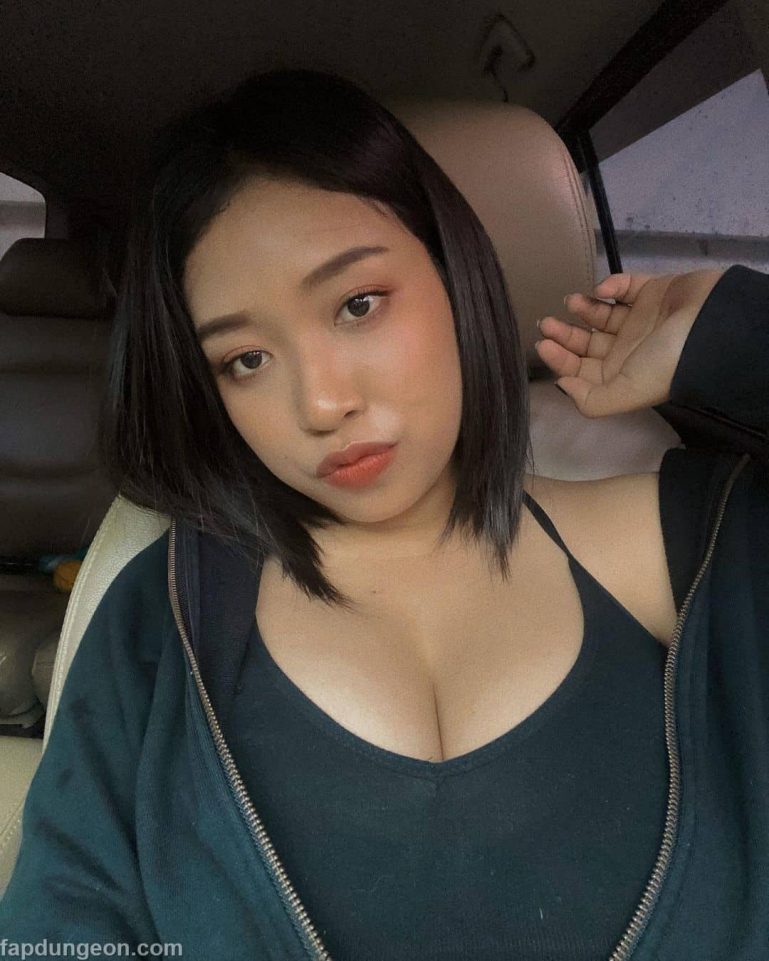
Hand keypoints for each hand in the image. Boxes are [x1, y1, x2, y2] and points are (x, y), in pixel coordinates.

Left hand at [535, 268, 725, 416]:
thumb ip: (591, 400)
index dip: (559, 359)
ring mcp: (639, 319)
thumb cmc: (665, 362)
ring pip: (600, 314)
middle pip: (586, 342)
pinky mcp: (651, 292)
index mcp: (619, 374)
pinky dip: (610, 286)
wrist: (711, 325)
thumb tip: (562, 385)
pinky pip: (624, 287)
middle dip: (564, 333)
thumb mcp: (626, 393)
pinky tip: (604, 290)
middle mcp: (626, 349)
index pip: (580, 369)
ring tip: (572, 301)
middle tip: (547, 323)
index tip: (542, 344)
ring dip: (583, 308)